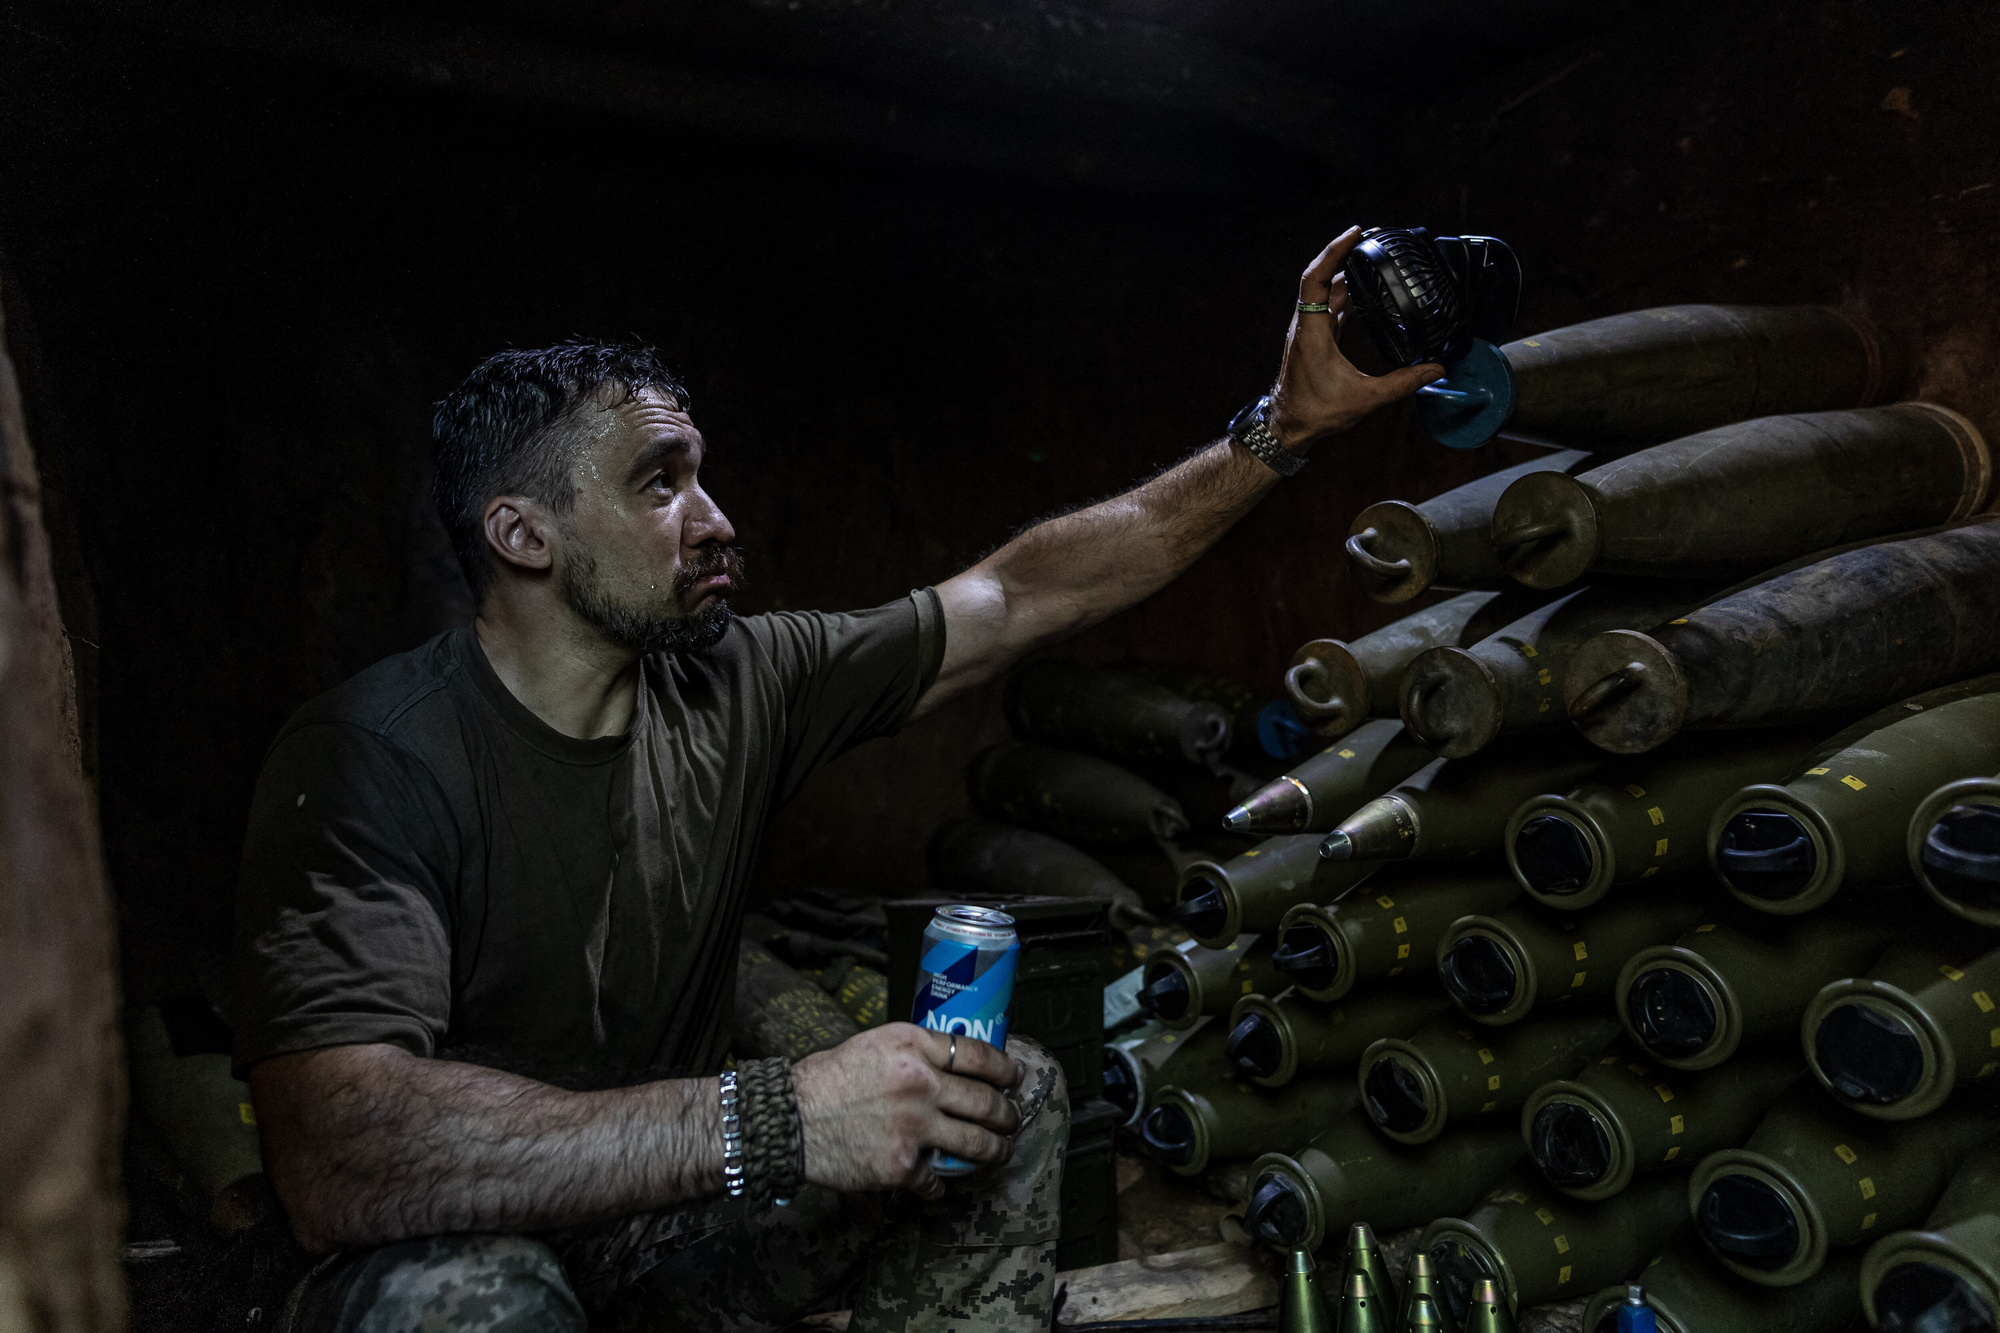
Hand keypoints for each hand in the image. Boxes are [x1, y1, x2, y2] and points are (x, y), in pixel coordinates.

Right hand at [792, 1023, 1022, 1198]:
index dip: (1004, 1069)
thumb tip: (952, 1065)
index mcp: (913, 1046)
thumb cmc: (828, 1079)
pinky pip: (936, 1179)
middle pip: (986, 1102)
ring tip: (1001, 1151)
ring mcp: (914, 1126)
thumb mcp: (876, 1044)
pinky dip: (939, 1185)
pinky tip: (938, 1186)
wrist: (790, 1119)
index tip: (1014, 1078)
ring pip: (976, 1143)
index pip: (978, 1055)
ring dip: (995, 1150)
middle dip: (1008, 1115)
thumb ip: (915, 1052)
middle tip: (1012, 1119)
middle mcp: (921, 1083)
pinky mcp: (902, 1164)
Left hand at [1265, 226, 1445, 449]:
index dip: (1333, 252)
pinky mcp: (1314, 339)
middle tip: (1373, 239)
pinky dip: (1346, 294)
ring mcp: (1309, 331)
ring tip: (1372, 258)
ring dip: (1347, 274)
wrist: (1288, 428)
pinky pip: (1329, 306)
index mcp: (1311, 331)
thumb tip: (1435, 370)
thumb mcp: (1364, 398)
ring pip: (1326, 292)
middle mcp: (1307, 325)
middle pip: (1323, 278)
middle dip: (1346, 255)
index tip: (1355, 233)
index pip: (1316, 278)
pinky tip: (1366, 292)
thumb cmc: (1315, 412)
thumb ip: (1402, 383)